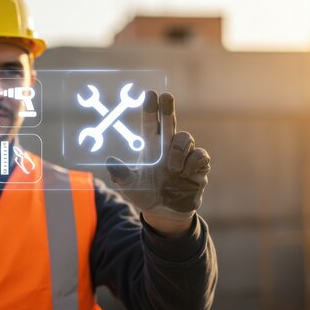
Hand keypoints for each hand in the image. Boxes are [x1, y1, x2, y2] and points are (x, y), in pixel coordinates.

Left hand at [106, 90, 210, 236]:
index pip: (151, 124)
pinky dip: (192, 163)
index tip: (149, 94)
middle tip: (165, 96)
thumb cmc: (146, 194)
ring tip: (172, 169)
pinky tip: (185, 174)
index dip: (150, 109)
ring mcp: (185, 157)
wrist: (164, 215)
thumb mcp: (129, 186)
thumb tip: (109, 161)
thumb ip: (121, 174)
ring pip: (186, 138)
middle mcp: (168, 148)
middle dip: (168, 108)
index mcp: (151, 148)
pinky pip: (200, 156)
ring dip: (179, 150)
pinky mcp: (198, 169)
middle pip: (170, 122)